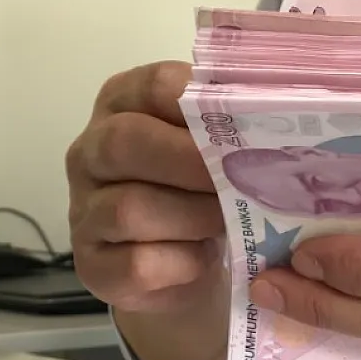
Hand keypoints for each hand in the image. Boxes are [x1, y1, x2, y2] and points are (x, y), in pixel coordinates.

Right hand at [66, 61, 223, 313]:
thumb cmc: (205, 195)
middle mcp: (91, 153)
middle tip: (239, 179)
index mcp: (123, 105)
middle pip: (123, 141)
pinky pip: (136, 264)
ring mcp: (84, 212)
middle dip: (191, 161)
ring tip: (229, 223)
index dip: (201, 105)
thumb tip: (276, 111)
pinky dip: (181, 263)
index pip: (154, 86)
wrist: (190, 273)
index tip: (246, 126)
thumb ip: (233, 124)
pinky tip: (203, 260)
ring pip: (127, 209)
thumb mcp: (217, 150)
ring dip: (192, 217)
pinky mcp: (93, 267)